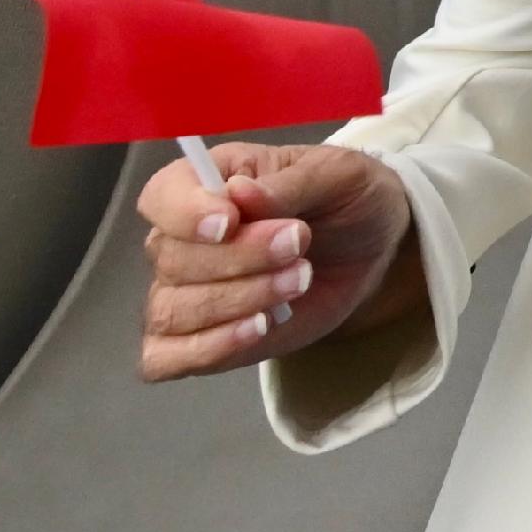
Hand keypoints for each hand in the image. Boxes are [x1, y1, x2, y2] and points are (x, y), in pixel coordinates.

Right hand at [136, 144, 418, 382]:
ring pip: (172, 310)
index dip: (186, 213)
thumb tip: (238, 192)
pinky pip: (167, 357)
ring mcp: (181, 293)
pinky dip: (208, 348)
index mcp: (203, 183)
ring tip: (299, 280)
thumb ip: (288, 184)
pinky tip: (259, 328)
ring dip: (239, 300)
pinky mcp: (197, 339)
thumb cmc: (344, 199)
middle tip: (299, 244)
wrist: (370, 251)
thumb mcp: (338, 174)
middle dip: (240, 258)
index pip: (162, 197)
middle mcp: (179, 239)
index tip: (229, 222)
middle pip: (173, 259)